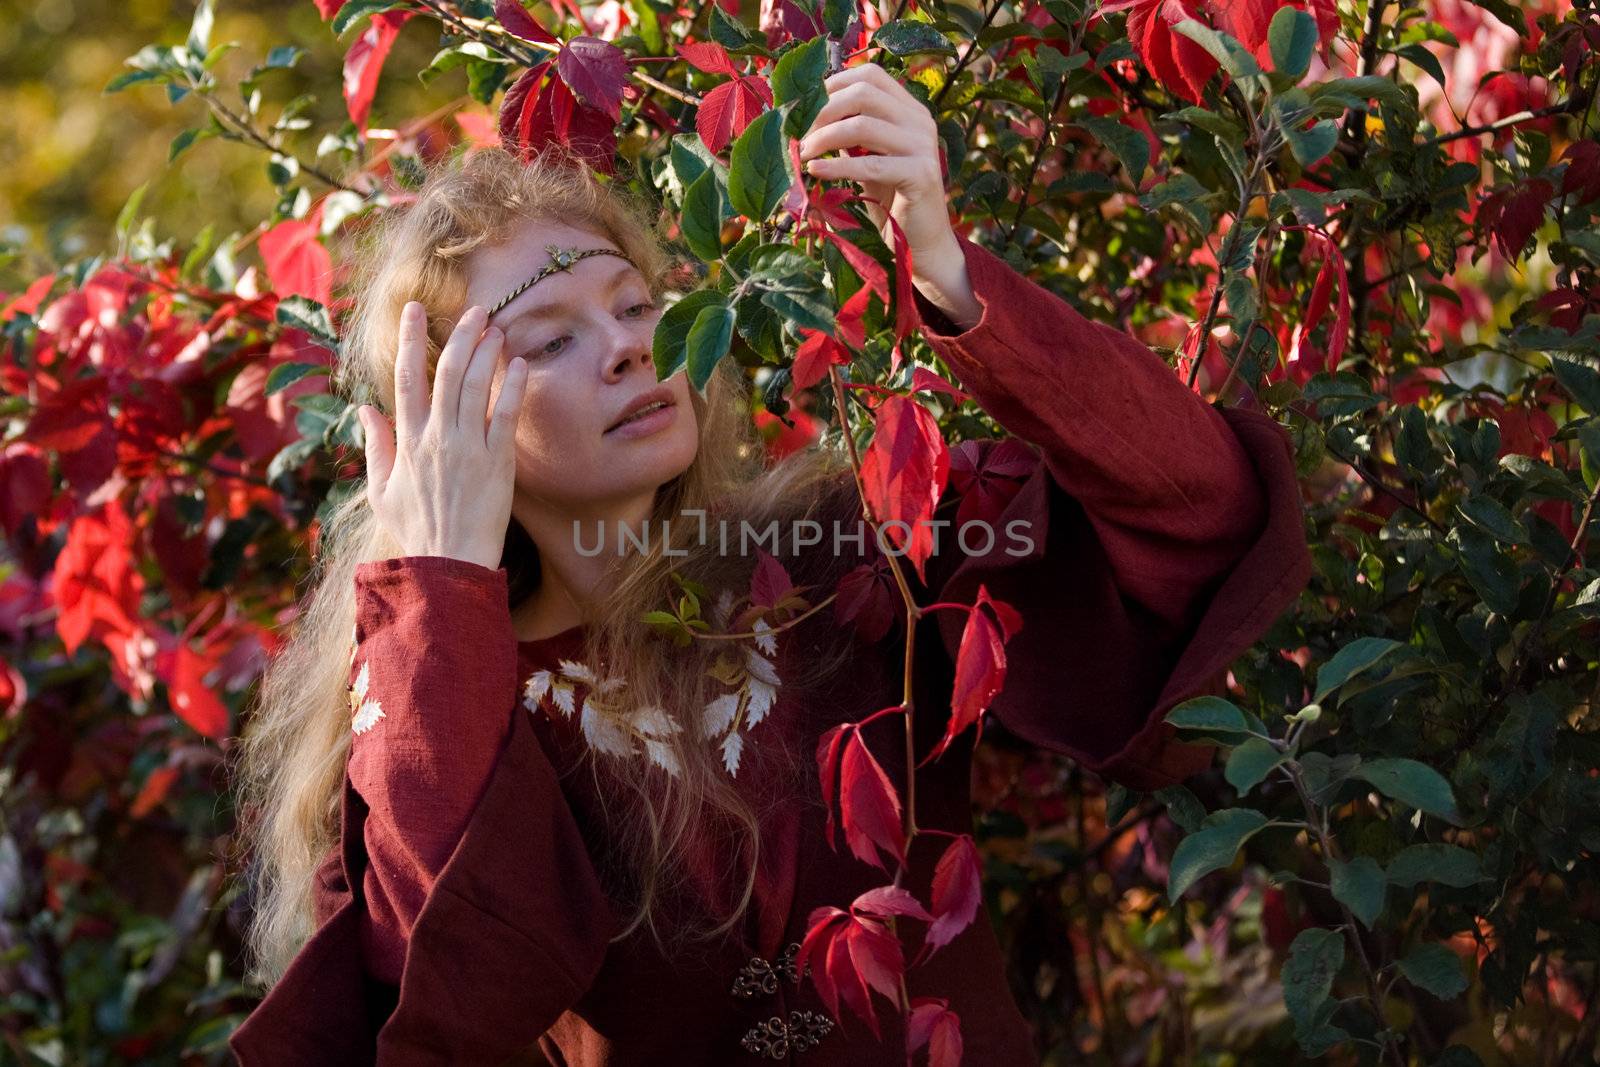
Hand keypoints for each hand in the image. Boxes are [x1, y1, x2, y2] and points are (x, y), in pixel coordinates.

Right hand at [357, 302, 529, 570]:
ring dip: (486, 353)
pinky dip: (512, 387)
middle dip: (460, 335)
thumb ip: (375, 447)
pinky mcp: (497, 463)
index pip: (406, 378)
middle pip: (446, 372)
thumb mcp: (382, 491)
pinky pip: (504, 416)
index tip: (414, 310)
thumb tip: (365, 411)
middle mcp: (436, 438)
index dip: (410, 339)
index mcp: (407, 441)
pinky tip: (520, 364)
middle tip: (475, 311)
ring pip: (475, 387)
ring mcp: (467, 448)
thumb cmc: (416, 530)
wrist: (448, 564)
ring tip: (496, 328)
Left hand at [797, 62, 979, 328]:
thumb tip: (804, 118)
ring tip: (802, 153)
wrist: (922, 243)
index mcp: (910, 110)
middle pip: (865, 94)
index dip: (834, 83)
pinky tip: (815, 172)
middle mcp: (920, 121)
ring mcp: (923, 146)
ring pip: (864, 125)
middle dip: (824, 110)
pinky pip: (871, 164)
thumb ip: (848, 136)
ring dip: (825, 137)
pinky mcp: (921, 175)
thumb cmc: (890, 200)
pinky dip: (838, 166)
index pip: (871, 75)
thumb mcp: (867, 158)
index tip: (805, 105)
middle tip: (798, 132)